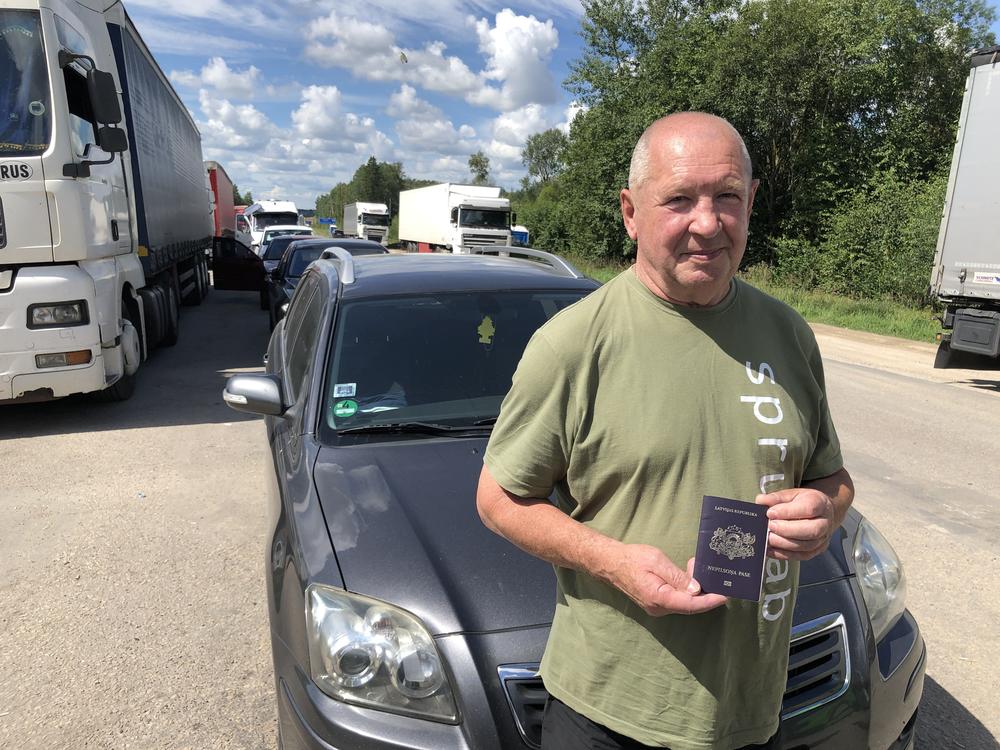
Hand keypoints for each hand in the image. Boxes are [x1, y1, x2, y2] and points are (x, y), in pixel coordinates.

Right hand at [606, 544, 727, 615]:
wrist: (611, 564)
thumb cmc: (633, 559)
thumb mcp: (657, 560)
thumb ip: (677, 576)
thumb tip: (696, 589)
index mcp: (659, 598)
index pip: (691, 604)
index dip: (710, 601)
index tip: (725, 596)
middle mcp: (659, 608)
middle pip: (690, 605)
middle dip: (703, 590)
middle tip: (705, 569)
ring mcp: (657, 608)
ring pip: (684, 603)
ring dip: (694, 588)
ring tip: (694, 566)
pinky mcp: (656, 604)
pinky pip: (677, 600)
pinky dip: (686, 589)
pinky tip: (686, 574)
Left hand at [756, 487, 835, 560]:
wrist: (821, 513)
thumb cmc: (804, 502)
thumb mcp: (792, 494)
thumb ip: (776, 497)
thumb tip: (761, 500)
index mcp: (820, 504)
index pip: (808, 509)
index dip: (787, 512)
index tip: (770, 513)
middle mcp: (825, 523)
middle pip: (811, 530)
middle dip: (786, 530)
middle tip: (770, 526)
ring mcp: (822, 539)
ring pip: (806, 546)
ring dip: (783, 544)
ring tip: (768, 538)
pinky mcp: (816, 551)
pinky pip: (801, 556)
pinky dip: (783, 554)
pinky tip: (771, 549)